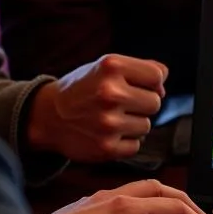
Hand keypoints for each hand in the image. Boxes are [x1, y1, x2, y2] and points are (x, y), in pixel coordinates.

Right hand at [26, 54, 166, 162]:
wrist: (49, 116)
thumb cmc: (83, 89)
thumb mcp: (106, 66)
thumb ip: (141, 68)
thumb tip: (163, 85)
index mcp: (112, 66)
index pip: (157, 75)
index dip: (152, 83)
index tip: (139, 86)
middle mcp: (110, 93)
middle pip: (155, 102)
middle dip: (142, 103)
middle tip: (122, 103)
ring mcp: (108, 122)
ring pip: (146, 125)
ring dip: (133, 123)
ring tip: (111, 118)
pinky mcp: (106, 147)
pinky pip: (136, 145)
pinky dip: (125, 141)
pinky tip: (108, 133)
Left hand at [37, 178, 212, 213]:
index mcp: (123, 209)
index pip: (174, 208)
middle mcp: (112, 197)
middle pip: (162, 189)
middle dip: (188, 204)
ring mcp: (98, 199)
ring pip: (145, 189)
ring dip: (168, 201)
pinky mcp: (87, 206)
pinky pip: (128, 195)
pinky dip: (149, 203)